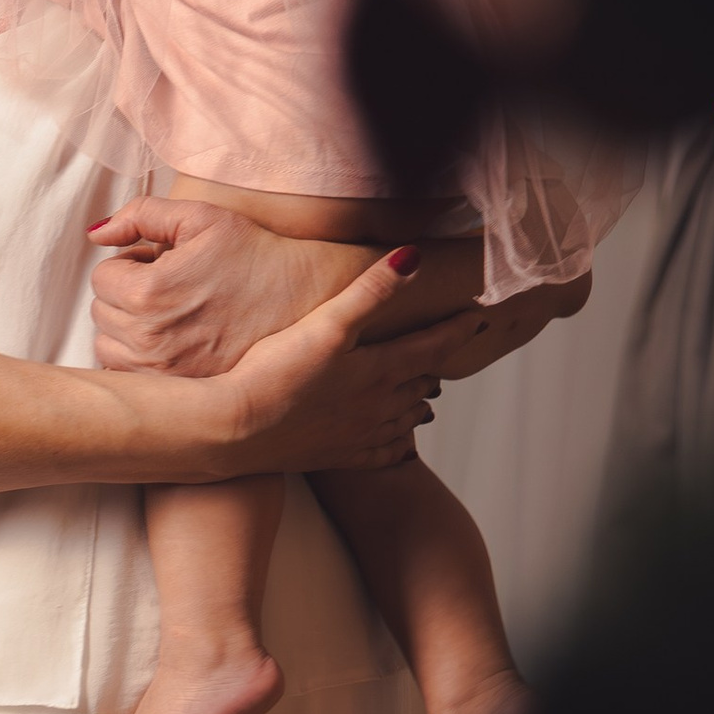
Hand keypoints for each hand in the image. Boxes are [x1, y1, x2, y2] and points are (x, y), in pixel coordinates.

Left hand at [88, 197, 358, 375]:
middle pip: (102, 312)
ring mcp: (161, 371)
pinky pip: (129, 376)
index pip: (102, 277)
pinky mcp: (175, 392)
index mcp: (148, 293)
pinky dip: (140, 359)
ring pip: (108, 347)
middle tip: (170, 286)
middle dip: (127, 295)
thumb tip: (96, 234)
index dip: (131, 264)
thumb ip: (142, 214)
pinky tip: (173, 342)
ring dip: (128, 329)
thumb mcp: (201, 218)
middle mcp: (149, 339)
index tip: (161, 263)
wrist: (303, 301)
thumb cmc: (253, 254)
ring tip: (171, 313)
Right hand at [223, 254, 486, 475]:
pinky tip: (399, 442)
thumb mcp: (327, 325)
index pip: (435, 345)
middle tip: (448, 348)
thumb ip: (372, 291)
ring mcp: (358, 435)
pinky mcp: (335, 456)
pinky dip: (398, 443)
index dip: (458, 328)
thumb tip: (415, 257)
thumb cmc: (275, 376)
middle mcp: (379, 405)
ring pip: (406, 417)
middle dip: (437, 362)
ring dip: (420, 400)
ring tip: (428, 391)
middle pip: (422, 381)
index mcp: (381, 370)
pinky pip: (382, 453)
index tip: (478, 316)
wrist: (234, 433)